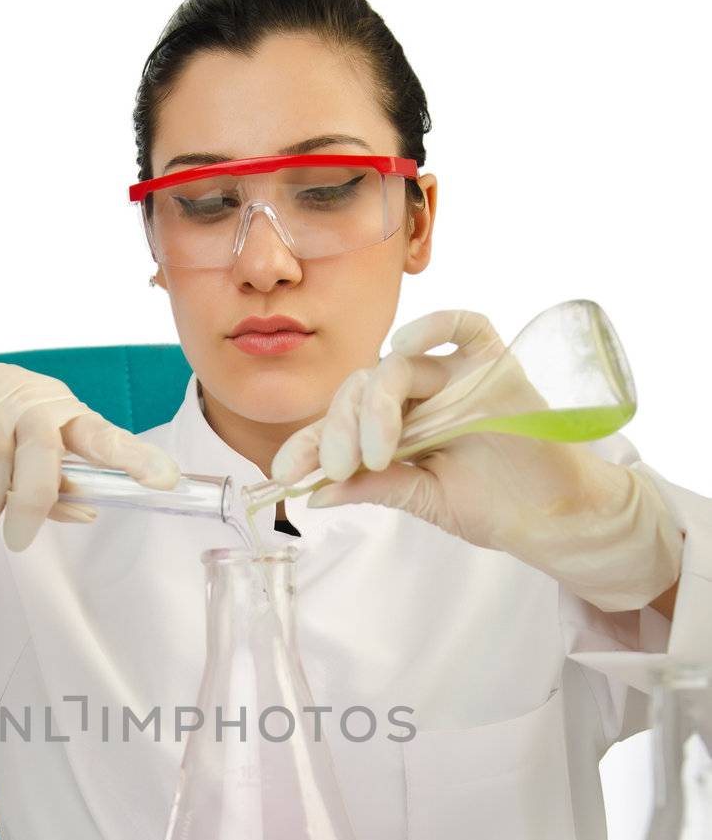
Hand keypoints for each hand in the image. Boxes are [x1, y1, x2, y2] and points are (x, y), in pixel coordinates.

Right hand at [0, 359, 179, 550]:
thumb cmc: (7, 423)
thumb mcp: (44, 446)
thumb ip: (66, 484)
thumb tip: (89, 513)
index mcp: (65, 414)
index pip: (103, 437)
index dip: (134, 458)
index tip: (165, 479)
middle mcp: (29, 405)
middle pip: (40, 453)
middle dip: (30, 503)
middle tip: (19, 540)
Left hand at [271, 310, 681, 612]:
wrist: (555, 515)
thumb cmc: (495, 507)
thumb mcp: (424, 500)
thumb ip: (374, 487)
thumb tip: (315, 492)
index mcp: (395, 428)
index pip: (341, 422)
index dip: (309, 442)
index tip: (285, 473)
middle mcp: (419, 397)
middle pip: (361, 389)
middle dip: (338, 428)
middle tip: (334, 467)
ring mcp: (455, 377)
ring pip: (397, 367)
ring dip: (375, 406)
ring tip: (375, 450)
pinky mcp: (494, 363)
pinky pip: (463, 326)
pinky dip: (434, 325)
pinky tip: (406, 344)